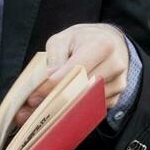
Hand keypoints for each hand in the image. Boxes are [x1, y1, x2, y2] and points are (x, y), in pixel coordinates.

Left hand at [15, 23, 129, 127]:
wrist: (110, 41)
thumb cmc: (82, 39)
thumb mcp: (63, 40)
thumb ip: (53, 60)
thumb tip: (44, 85)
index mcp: (102, 46)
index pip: (74, 71)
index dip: (52, 86)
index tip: (33, 97)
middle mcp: (115, 66)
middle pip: (81, 90)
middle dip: (53, 101)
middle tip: (31, 108)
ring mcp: (118, 83)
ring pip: (85, 103)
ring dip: (62, 109)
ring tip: (41, 108)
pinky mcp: (116, 97)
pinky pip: (91, 109)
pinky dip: (74, 111)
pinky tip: (61, 107)